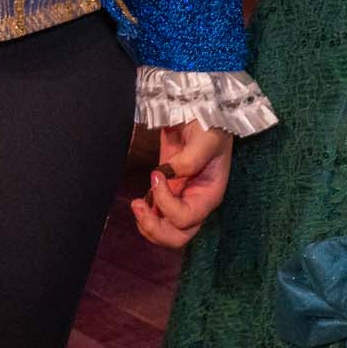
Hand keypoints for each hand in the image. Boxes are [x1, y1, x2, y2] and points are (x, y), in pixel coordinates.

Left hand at [131, 124, 231, 248]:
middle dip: (155, 229)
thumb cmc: (209, 125)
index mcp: (209, 195)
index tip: (156, 175)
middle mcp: (197, 203)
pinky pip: (158, 216)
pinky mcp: (168, 191)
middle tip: (138, 206)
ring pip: (166, 232)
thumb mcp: (206, 139)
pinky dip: (146, 215)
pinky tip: (139, 201)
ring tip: (136, 205)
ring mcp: (182, 199)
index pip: (187, 218)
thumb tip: (167, 174)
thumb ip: (189, 159)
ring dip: (148, 226)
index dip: (166, 204)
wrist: (199, 110)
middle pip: (178, 236)